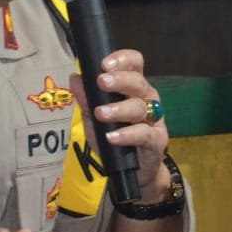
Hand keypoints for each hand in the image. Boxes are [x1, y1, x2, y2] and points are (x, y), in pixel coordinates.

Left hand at [73, 48, 169, 200]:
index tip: (104, 64)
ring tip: (101, 113)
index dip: (122, 59)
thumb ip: (86, 100)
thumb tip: (75, 78)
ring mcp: (154, 119)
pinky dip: (127, 134)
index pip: (134, 64)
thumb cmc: (115, 139)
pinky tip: (113, 136)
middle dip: (119, 80)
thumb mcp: (94, 119)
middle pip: (138, 82)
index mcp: (132, 88)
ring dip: (119, 109)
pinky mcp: (157, 140)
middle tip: (102, 81)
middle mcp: (146, 99)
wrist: (134, 172)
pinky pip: (144, 133)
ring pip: (140, 107)